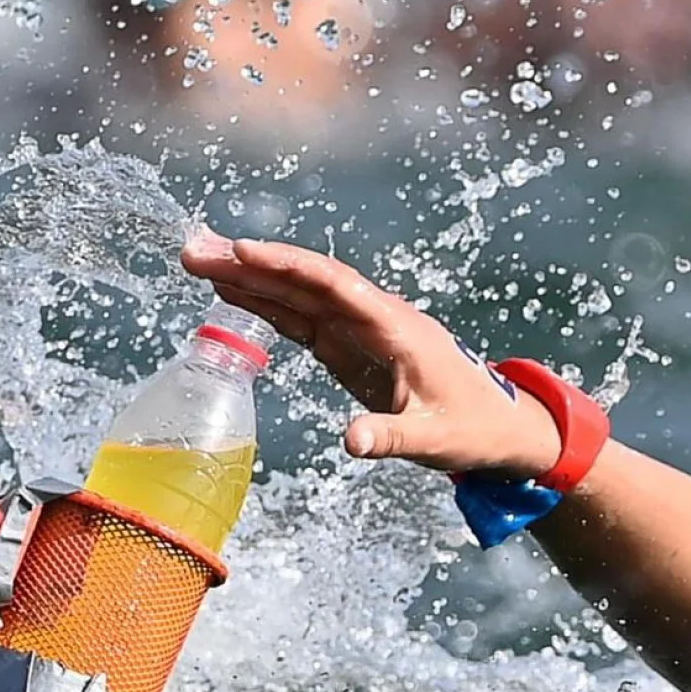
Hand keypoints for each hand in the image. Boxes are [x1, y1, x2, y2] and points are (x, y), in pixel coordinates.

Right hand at [180, 232, 562, 478]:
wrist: (497, 425)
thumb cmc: (471, 427)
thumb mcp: (434, 438)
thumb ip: (392, 437)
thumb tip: (351, 441)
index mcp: (396, 327)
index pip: (334, 285)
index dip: (288, 267)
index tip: (242, 252)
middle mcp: (374, 318)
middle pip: (306, 281)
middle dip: (250, 264)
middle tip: (193, 251)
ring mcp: (360, 329)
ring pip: (299, 294)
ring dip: (249, 278)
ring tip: (196, 261)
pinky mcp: (350, 346)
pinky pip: (303, 318)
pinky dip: (266, 304)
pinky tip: (230, 290)